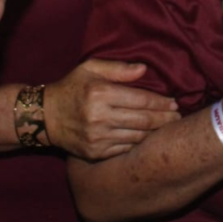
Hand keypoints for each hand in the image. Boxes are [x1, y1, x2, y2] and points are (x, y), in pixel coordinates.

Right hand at [44, 60, 179, 159]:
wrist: (44, 117)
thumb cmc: (71, 87)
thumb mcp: (90, 68)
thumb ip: (118, 68)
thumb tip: (144, 69)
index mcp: (101, 93)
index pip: (141, 100)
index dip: (161, 103)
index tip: (174, 103)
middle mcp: (100, 117)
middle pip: (143, 120)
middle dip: (165, 119)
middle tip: (178, 118)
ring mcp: (97, 138)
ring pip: (137, 137)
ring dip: (155, 133)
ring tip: (168, 128)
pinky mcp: (95, 153)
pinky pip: (125, 149)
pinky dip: (139, 145)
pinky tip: (148, 139)